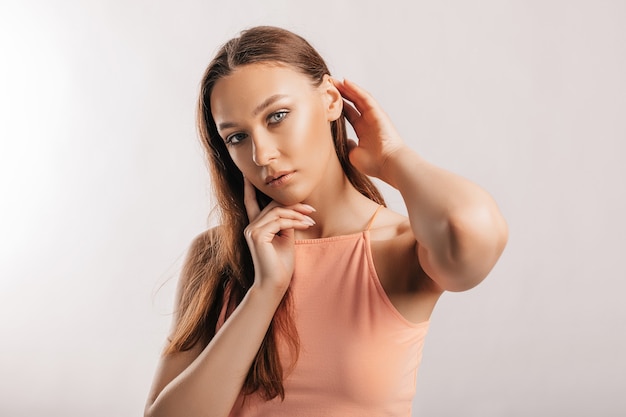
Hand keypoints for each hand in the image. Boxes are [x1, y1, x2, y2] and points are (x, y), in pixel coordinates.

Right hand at [243, 178, 315, 292]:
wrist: (275, 284)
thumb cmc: (281, 265)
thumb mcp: (285, 238)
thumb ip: (286, 223)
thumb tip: (294, 209)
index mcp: (256, 227)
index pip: (251, 202)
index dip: (249, 188)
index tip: (247, 174)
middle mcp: (251, 226)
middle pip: (273, 206)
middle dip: (294, 205)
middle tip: (311, 210)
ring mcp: (252, 230)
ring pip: (277, 212)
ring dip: (297, 214)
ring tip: (311, 220)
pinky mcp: (257, 235)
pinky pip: (278, 221)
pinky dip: (294, 221)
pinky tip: (305, 225)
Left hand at [332, 78, 405, 180]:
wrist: (389, 164)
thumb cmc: (375, 164)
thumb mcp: (354, 155)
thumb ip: (348, 146)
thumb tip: (344, 141)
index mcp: (363, 131)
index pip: (349, 114)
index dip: (338, 107)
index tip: (326, 101)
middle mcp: (369, 121)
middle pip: (352, 103)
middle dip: (340, 94)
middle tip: (327, 85)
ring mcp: (374, 116)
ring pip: (358, 98)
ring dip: (346, 88)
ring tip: (333, 81)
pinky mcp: (378, 112)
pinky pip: (365, 97)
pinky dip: (356, 89)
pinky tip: (345, 82)